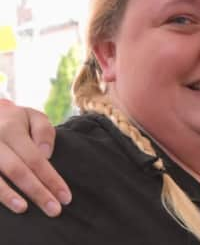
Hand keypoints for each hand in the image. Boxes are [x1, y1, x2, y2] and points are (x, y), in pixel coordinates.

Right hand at [0, 99, 70, 215]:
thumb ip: (44, 131)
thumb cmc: (14, 120)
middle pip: (18, 171)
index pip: (36, 159)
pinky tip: (8, 205)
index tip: (65, 197)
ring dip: (9, 196)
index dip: (52, 179)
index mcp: (12, 128)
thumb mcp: (32, 116)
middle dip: (38, 192)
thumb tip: (46, 155)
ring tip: (24, 209)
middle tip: (54, 210)